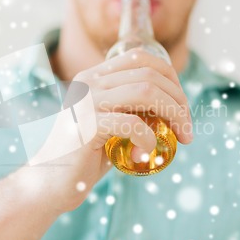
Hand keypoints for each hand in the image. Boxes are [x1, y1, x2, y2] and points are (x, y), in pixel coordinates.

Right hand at [28, 49, 192, 211]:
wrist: (52, 182)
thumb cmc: (88, 154)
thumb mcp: (115, 122)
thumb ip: (136, 108)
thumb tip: (177, 105)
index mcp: (95, 75)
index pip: (142, 58)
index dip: (171, 78)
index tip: (183, 108)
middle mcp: (89, 81)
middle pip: (150, 75)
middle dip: (179, 101)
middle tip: (187, 130)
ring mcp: (86, 101)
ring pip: (145, 92)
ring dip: (173, 115)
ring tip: (180, 138)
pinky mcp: (86, 125)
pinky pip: (132, 124)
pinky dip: (149, 140)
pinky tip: (145, 155)